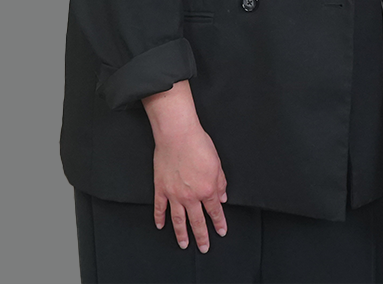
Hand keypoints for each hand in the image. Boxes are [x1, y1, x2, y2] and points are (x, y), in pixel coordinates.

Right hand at [151, 123, 227, 251]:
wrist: (177, 134)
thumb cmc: (198, 144)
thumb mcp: (217, 162)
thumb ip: (221, 182)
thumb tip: (223, 196)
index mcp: (207, 189)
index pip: (215, 210)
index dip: (219, 222)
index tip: (221, 231)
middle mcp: (191, 196)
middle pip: (197, 221)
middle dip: (202, 236)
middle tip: (204, 247)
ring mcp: (174, 194)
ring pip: (178, 220)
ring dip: (181, 234)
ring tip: (184, 244)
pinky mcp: (161, 188)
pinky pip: (160, 208)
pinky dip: (159, 218)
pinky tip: (161, 226)